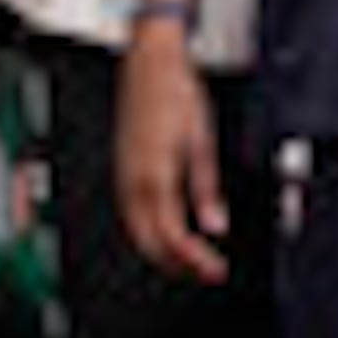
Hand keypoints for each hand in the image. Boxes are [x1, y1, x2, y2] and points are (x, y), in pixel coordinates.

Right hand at [117, 21, 230, 285]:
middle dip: (178, 264)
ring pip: (138, 232)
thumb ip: (206, 190)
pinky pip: (132, 215)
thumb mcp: (202, 142)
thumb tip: (215, 225)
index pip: (172, 235)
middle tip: (206, 272)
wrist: (150, 65)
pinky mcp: (123, 171)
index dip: (194, 259)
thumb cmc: (175, 94)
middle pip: (150, 242)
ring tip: (190, 260)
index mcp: (155, 176)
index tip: (214, 269)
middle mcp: (133, 182)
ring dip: (163, 252)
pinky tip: (167, 233)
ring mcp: (123, 177)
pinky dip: (150, 232)